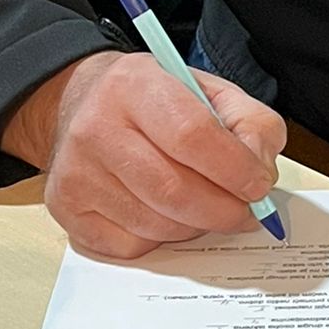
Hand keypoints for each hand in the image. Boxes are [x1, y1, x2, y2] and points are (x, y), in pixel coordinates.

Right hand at [0, 51, 286, 261]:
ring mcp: (76, 172)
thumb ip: (251, 125)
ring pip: (156, 224)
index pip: (192, 135)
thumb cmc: (154, 102)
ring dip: (196, 226)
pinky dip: (162, 238)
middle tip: (245, 212)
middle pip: (174, 190)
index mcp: (134, 84)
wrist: (83, 105)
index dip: (236, 169)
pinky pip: (132, 244)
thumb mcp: (210, 91)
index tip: (258, 185)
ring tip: (205, 207)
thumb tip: (260, 175)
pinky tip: (165, 213)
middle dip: (224, 210)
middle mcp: (96, 127)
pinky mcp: (68, 208)